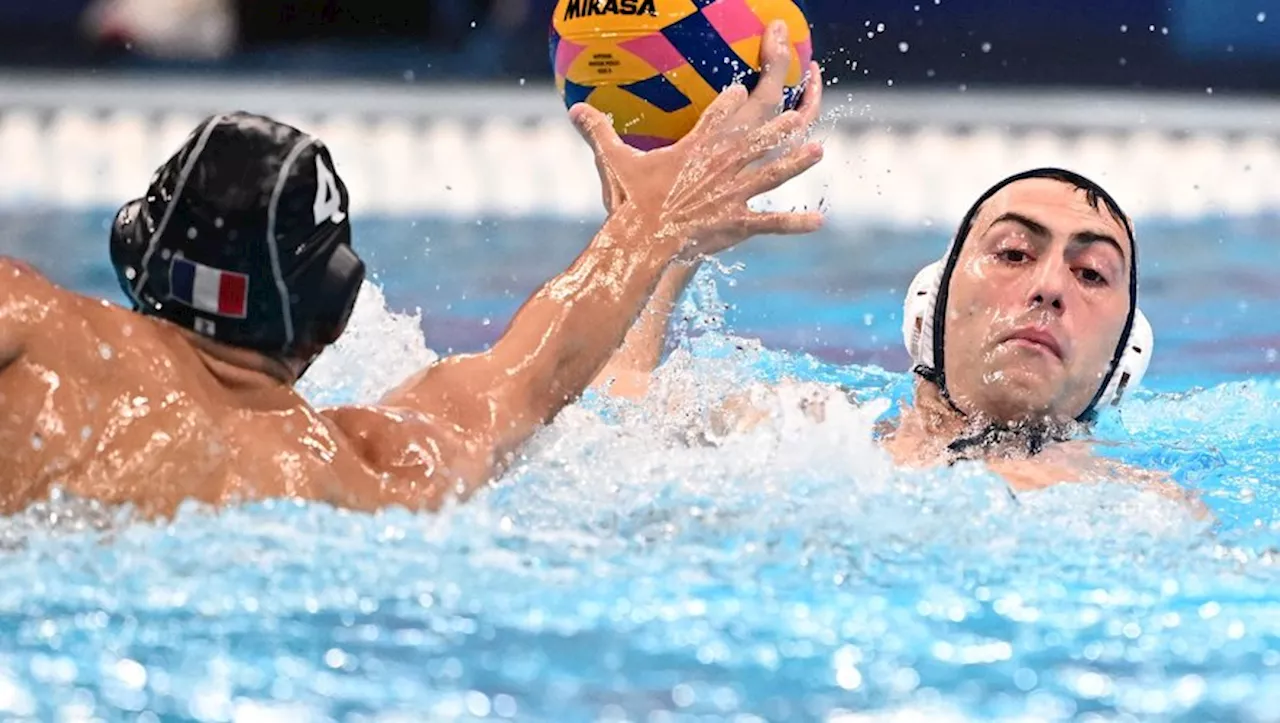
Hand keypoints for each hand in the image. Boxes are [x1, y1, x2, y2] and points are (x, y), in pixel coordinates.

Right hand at [571, 20, 824, 261]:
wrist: (641, 238)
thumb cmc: (629, 201)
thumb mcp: (613, 162)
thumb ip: (598, 131)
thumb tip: (574, 109)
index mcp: (695, 148)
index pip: (716, 118)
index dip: (730, 102)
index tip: (741, 90)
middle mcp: (721, 166)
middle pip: (755, 140)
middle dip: (778, 127)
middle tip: (797, 117)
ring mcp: (733, 193)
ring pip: (772, 172)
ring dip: (796, 162)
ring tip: (819, 151)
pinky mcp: (738, 222)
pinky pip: (771, 223)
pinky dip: (795, 224)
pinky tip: (820, 222)